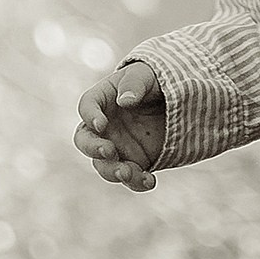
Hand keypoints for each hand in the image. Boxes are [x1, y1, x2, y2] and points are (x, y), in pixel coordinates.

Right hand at [74, 61, 166, 191]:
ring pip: (104, 165)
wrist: (175, 100)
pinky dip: (137, 183)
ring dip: (113, 171)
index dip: (90, 116)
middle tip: (109, 151)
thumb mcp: (146, 75)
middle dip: (93, 148)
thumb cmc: (154, 81)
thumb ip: (135, 84)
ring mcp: (117, 147)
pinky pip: (130, 178)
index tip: (102, 124)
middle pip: (85, 141)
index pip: (87, 106)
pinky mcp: (134, 162)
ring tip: (129, 173)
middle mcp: (104, 127)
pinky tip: (150, 181)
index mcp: (102, 99)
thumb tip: (125, 101)